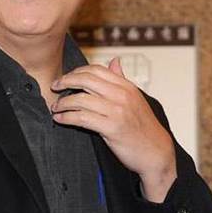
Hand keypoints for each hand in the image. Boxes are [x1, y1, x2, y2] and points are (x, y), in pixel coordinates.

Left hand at [51, 57, 175, 201]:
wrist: (156, 152)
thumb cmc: (142, 126)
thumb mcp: (134, 98)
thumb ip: (121, 79)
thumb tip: (114, 60)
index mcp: (126, 86)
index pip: (96, 70)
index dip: (77, 71)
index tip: (65, 78)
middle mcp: (121, 95)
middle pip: (85, 80)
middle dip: (65, 81)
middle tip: (55, 87)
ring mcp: (117, 111)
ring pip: (80, 100)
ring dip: (63, 103)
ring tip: (56, 107)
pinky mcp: (111, 128)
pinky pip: (82, 119)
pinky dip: (67, 118)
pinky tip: (60, 119)